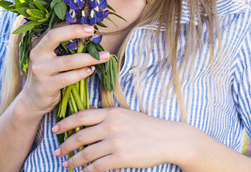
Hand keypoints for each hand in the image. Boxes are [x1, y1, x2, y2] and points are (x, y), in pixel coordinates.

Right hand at [19, 24, 109, 117]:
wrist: (32, 101)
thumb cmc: (48, 74)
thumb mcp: (50, 57)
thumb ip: (62, 46)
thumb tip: (87, 32)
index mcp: (39, 44)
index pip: (55, 28)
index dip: (71, 25)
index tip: (89, 25)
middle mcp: (37, 54)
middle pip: (54, 36)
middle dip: (75, 31)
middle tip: (92, 31)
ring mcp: (40, 71)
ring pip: (68, 60)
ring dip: (89, 58)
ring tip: (105, 56)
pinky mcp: (46, 86)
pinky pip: (67, 78)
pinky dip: (81, 73)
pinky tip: (91, 70)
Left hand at [52, 107, 186, 170]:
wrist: (168, 138)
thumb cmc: (147, 127)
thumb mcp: (126, 115)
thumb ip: (109, 117)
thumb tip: (88, 124)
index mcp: (112, 112)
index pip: (82, 115)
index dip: (66, 122)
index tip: (56, 128)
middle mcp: (111, 125)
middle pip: (80, 135)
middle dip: (65, 144)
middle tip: (57, 150)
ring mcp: (115, 142)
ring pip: (86, 153)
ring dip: (73, 160)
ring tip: (66, 164)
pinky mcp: (121, 158)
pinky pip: (97, 167)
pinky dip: (86, 171)